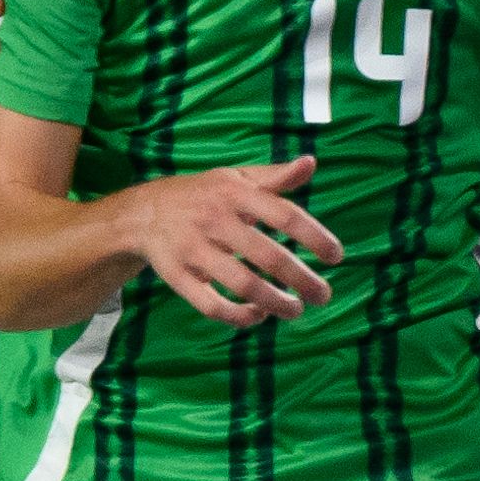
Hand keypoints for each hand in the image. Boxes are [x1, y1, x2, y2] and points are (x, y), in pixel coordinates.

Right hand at [121, 156, 341, 327]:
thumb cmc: (203, 195)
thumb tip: (311, 163)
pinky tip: (259, 315)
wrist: (143, 213)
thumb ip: (275, 177)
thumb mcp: (236, 179)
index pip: (284, 214)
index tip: (336, 257)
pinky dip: (239, 317)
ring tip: (296, 310)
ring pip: (242, 284)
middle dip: (302, 279)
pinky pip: (212, 305)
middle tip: (323, 295)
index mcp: (234, 193)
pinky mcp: (177, 277)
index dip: (314, 236)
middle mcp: (214, 220)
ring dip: (276, 302)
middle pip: (267, 256)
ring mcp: (194, 250)